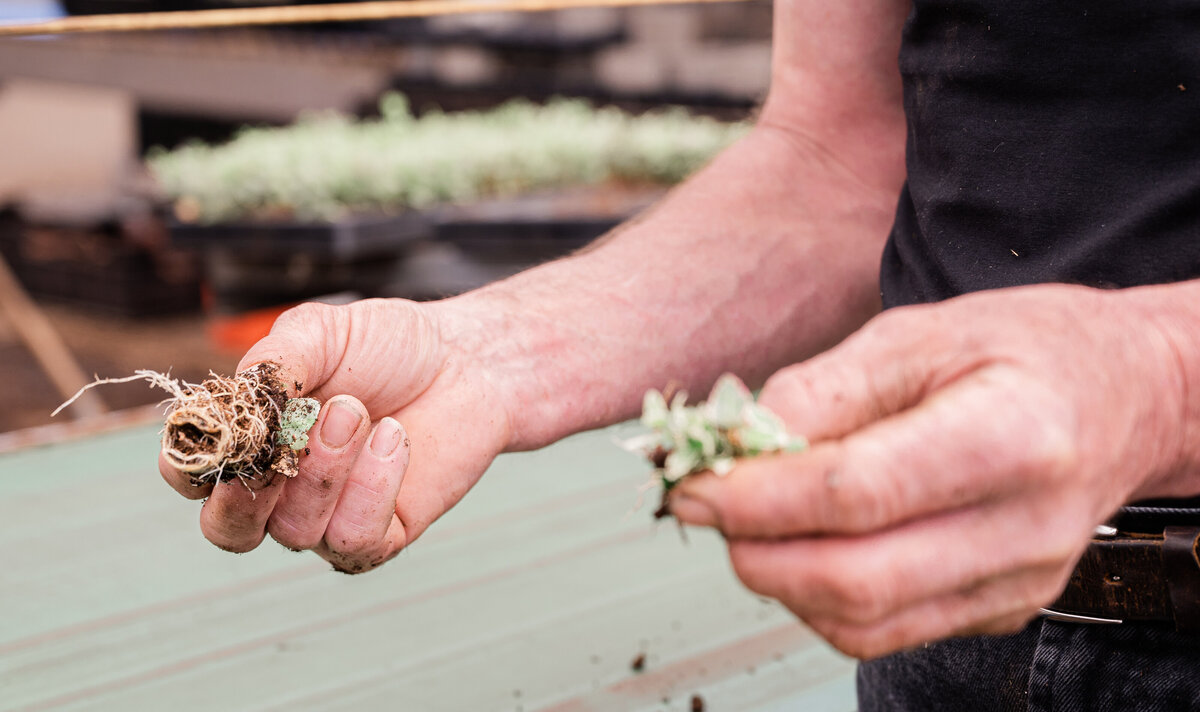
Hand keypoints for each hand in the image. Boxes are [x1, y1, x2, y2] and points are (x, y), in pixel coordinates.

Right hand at [159, 298, 512, 572]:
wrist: (464, 360)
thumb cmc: (385, 346)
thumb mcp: (322, 332)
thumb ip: (274, 362)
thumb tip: (242, 401)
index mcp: (248, 440)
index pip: (190, 475)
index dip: (190, 464)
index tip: (220, 431)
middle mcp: (278, 490)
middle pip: (229, 529)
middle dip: (245, 492)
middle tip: (279, 438)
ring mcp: (326, 518)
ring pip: (295, 530)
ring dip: (324, 467)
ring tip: (357, 409)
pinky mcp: (380, 534)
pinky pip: (354, 538)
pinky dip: (372, 485)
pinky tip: (394, 437)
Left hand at [668, 283, 1192, 657]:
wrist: (1121, 397)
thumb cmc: (1022, 351)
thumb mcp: (918, 332)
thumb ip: (822, 391)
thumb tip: (736, 445)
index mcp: (1011, 435)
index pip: (857, 493)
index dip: (757, 498)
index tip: (695, 484)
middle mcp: (1023, 527)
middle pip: (856, 580)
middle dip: (755, 551)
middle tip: (707, 506)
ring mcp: (1018, 582)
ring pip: (863, 624)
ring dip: (779, 581)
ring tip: (751, 521)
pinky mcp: (1000, 609)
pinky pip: (887, 632)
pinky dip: (821, 599)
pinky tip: (802, 546)